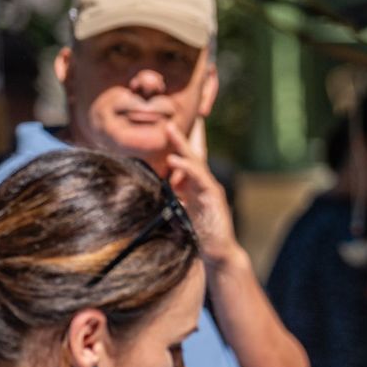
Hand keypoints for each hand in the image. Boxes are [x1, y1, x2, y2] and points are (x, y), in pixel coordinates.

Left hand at [161, 118, 242, 269]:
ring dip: (181, 144)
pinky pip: (199, 178)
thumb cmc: (197, 232)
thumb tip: (148, 184)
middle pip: (191, 152)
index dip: (179, 139)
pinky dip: (186, 168)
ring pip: (195, 160)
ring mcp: (210, 188)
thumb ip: (169, 195)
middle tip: (167, 115)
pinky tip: (174, 160)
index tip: (169, 120)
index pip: (186, 156)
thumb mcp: (178, 210)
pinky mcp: (213, 197)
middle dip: (179, 134)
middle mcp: (203, 181)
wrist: (217, 251)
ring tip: (169, 129)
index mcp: (193, 183)